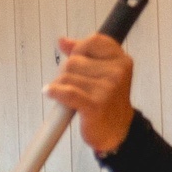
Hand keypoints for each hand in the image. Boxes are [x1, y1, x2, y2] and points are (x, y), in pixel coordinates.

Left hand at [48, 34, 134, 154]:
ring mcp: (107, 89)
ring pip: (66, 77)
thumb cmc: (107, 100)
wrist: (118, 131)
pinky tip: (50, 93)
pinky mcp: (95, 105)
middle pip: (74, 61)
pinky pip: (67, 92)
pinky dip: (54, 92)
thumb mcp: (102, 72)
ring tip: (69, 97)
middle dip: (65, 73)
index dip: (78, 50)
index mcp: (121, 60)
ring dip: (60, 86)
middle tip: (71, 86)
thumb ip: (83, 54)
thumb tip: (61, 40)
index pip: (93, 41)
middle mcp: (117, 72)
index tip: (76, 61)